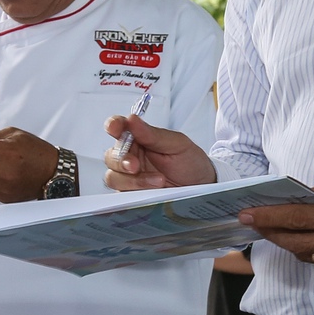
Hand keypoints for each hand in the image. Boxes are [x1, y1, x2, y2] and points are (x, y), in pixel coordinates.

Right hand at [102, 112, 216, 189]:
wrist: (202, 187)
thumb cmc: (190, 162)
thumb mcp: (177, 144)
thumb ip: (153, 134)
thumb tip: (132, 119)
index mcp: (139, 138)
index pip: (118, 128)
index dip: (113, 126)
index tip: (115, 127)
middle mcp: (131, 156)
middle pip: (111, 156)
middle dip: (121, 161)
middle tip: (136, 166)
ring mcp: (130, 177)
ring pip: (113, 177)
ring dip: (132, 180)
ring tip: (158, 181)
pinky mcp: (132, 194)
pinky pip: (122, 196)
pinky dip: (135, 193)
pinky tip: (150, 192)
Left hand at [240, 171, 313, 273]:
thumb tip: (295, 199)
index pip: (297, 219)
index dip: (268, 217)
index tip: (247, 214)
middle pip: (294, 242)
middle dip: (269, 231)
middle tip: (250, 221)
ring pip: (304, 254)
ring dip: (285, 241)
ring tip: (270, 227)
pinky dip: (306, 247)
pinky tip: (299, 235)